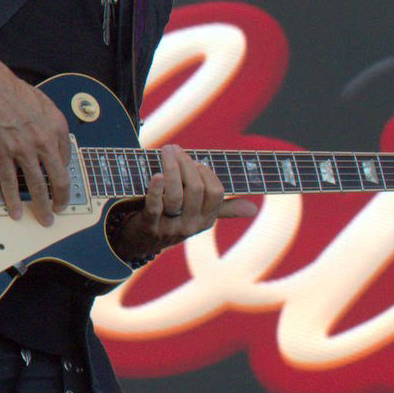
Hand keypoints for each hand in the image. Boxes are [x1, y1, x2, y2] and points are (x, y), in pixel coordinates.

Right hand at [0, 60, 71, 225]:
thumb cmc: (11, 91)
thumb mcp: (42, 103)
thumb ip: (50, 124)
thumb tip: (52, 142)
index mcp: (57, 127)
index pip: (66, 159)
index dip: (63, 175)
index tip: (60, 184)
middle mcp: (44, 141)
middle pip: (58, 179)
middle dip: (61, 199)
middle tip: (60, 209)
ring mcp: (23, 150)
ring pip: (37, 186)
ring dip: (42, 206)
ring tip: (44, 218)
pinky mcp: (3, 154)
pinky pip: (10, 183)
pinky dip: (13, 200)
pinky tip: (15, 210)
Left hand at [113, 144, 257, 259]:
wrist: (139, 244)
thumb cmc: (171, 221)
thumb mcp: (198, 217)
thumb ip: (223, 210)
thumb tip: (253, 209)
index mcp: (206, 219)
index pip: (216, 192)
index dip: (206, 172)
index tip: (193, 161)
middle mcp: (191, 225)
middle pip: (196, 189)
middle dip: (186, 164)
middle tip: (173, 148)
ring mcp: (170, 227)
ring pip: (176, 194)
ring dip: (171, 168)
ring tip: (165, 151)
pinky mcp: (149, 226)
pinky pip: (154, 206)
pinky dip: (155, 189)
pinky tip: (156, 175)